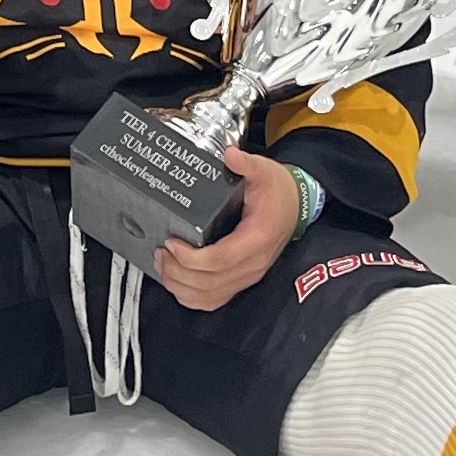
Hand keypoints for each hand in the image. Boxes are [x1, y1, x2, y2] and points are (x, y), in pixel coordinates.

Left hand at [155, 146, 301, 310]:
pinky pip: (214, 300)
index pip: (220, 260)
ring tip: (163, 265)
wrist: (296, 206)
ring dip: (180, 286)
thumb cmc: (278, 193)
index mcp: (256, 239)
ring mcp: (247, 276)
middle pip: (209, 283)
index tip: (171, 243)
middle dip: (178, 272)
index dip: (190, 257)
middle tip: (160, 253)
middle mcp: (253, 264)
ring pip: (209, 297)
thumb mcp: (264, 171)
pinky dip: (191, 296)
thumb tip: (231, 155)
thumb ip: (247, 164)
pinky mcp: (241, 280)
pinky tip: (176, 282)